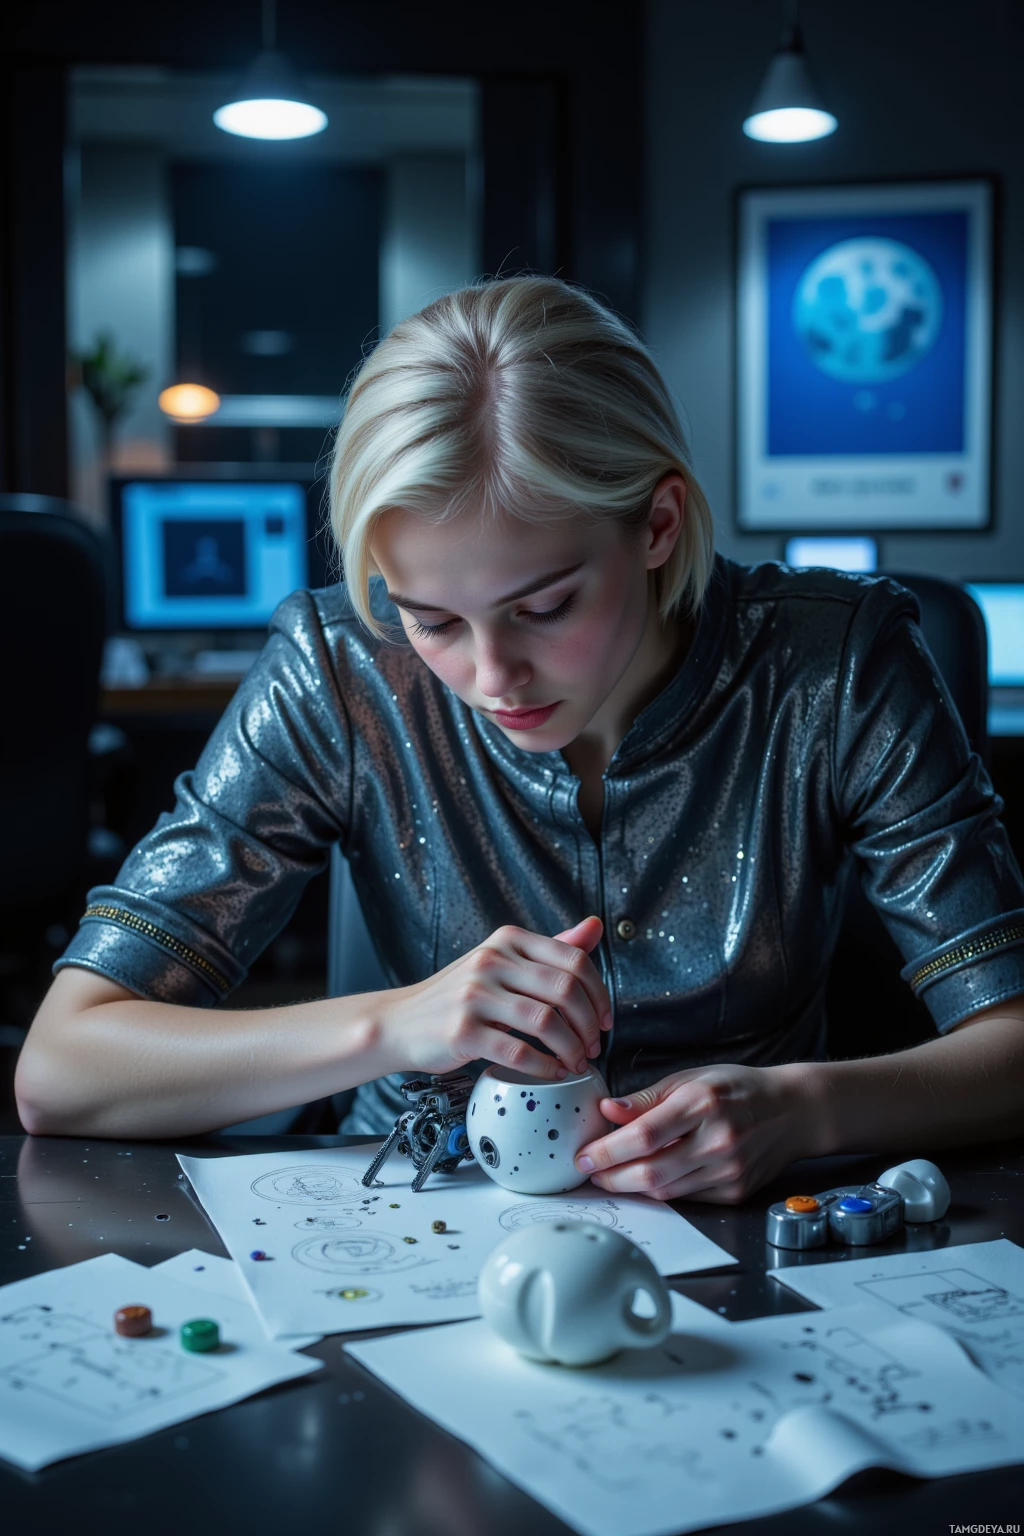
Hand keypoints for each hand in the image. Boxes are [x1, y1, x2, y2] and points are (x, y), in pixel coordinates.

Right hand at [378, 916, 612, 1081]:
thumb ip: (550, 948)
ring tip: (574, 1063)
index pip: (575, 959)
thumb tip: (594, 927)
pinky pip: (518, 1051)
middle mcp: (491, 960)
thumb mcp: (503, 962)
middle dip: (589, 1025)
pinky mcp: (462, 1031)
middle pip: (566, 990)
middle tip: (591, 1047)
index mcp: (508, 940)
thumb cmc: (459, 996)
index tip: (605, 1020)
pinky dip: (544, 1067)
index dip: (600, 994)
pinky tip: (550, 1073)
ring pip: (546, 1021)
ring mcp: (474, 995)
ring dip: (570, 1049)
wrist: (400, 1022)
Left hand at [574, 1063, 815, 1202]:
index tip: (583, 1156)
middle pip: (650, 1171)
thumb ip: (646, 1098)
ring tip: (610, 1176)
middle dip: (611, 1176)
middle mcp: (717, 1140)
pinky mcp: (735, 1192)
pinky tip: (646, 1179)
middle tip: (590, 1172)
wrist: (793, 1111)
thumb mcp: (691, 1079)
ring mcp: (729, 1171)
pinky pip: (686, 1198)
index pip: (643, 1135)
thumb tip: (607, 1111)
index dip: (606, 1150)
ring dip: (631, 1187)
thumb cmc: (738, 1089)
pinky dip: (661, 1191)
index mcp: (703, 1103)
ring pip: (666, 1190)